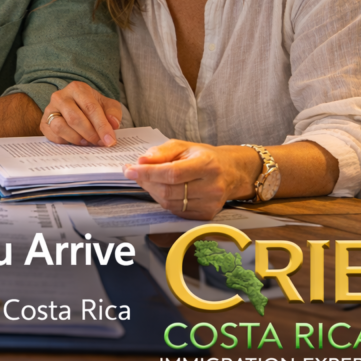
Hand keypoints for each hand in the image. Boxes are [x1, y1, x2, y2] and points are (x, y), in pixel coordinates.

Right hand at [40, 81, 121, 146]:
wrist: (75, 107)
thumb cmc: (92, 106)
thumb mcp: (107, 105)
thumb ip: (113, 113)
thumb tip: (113, 124)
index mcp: (77, 88)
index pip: (90, 108)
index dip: (102, 126)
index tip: (110, 140)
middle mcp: (60, 96)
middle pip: (74, 118)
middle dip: (90, 134)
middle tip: (100, 143)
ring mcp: (49, 109)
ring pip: (60, 127)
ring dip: (76, 138)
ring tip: (87, 141)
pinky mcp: (44, 123)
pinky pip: (53, 135)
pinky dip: (66, 141)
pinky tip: (75, 140)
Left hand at [123, 140, 260, 219]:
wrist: (230, 172)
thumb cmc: (203, 157)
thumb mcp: (183, 146)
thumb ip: (161, 152)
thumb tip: (141, 161)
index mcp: (207, 165)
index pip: (171, 173)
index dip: (147, 173)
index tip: (129, 170)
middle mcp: (212, 186)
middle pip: (168, 190)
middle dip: (146, 182)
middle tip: (136, 173)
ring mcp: (210, 203)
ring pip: (169, 203)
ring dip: (153, 191)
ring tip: (150, 180)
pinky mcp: (206, 214)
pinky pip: (175, 211)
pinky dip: (164, 200)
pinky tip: (164, 190)